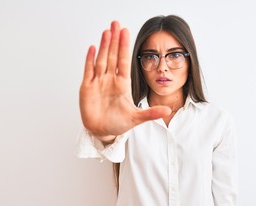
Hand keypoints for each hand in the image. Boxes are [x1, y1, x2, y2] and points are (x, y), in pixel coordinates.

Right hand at [79, 21, 170, 140]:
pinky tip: (92, 48)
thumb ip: (151, 113)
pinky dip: (89, 59)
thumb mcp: (136, 118)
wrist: (102, 133)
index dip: (124, 47)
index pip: (124, 61)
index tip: (126, 32)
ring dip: (103, 46)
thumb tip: (168, 110)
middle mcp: (110, 80)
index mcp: (122, 84)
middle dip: (114, 40)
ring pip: (101, 60)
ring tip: (106, 31)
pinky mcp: (87, 88)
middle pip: (112, 56)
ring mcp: (98, 83)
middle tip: (116, 23)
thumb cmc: (118, 124)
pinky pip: (88, 71)